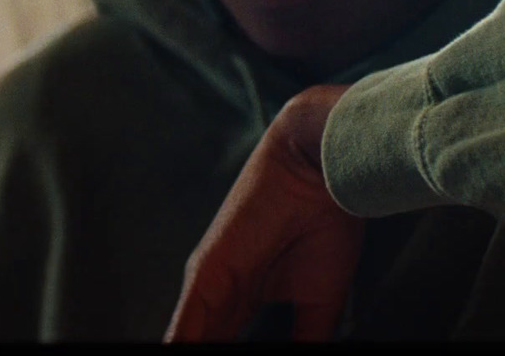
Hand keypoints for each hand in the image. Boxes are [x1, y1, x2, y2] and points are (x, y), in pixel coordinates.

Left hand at [165, 84, 362, 341]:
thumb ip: (306, 337)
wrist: (321, 168)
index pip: (221, 346)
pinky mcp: (208, 272)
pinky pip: (188, 323)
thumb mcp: (318, 299)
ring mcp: (208, 283)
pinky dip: (181, 345)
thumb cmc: (323, 222)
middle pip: (198, 344)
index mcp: (240, 298)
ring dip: (183, 353)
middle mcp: (217, 293)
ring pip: (186, 340)